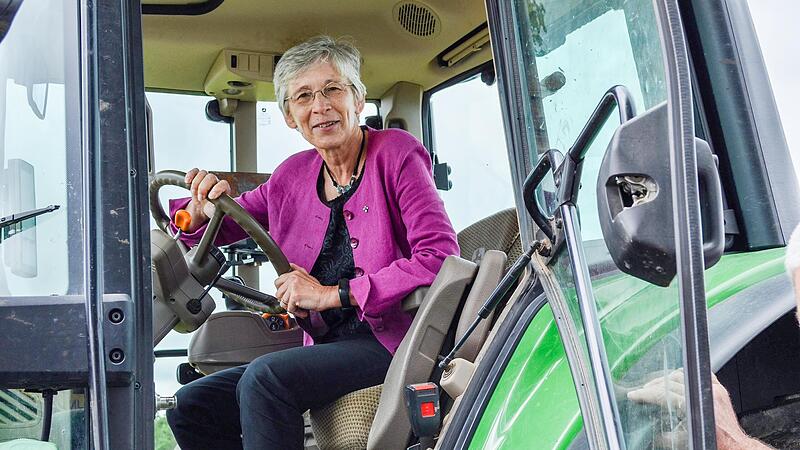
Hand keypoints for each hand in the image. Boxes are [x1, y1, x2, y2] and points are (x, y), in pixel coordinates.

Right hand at [183, 168, 231, 231]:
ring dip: (196, 184)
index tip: (211, 197)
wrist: (204, 208)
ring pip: (202, 173)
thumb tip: (211, 213)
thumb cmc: (211, 210)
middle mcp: (216, 182)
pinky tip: (187, 181)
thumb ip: (215, 212)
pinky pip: (194, 171)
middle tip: (200, 198)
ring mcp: (207, 179)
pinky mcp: (198, 177)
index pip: (223, 184)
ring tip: (194, 195)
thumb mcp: (215, 213)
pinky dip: (190, 175)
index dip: (217, 189)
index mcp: (224, 189)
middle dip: (203, 188)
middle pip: (211, 177)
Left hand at [274, 263, 338, 318]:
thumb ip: (297, 270)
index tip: (289, 295)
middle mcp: (292, 279)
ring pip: (282, 302)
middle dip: (285, 300)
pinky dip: (296, 312)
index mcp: (293, 274)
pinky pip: (289, 308)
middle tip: (294, 301)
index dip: (283, 291)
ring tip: (299, 306)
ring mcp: (292, 287)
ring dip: (291, 307)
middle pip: (278, 293)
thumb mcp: (307, 276)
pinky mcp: (294, 296)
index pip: (278, 282)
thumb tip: (290, 265)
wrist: (326, 296)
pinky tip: (302, 310)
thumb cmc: (318, 290)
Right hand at [627, 369, 770, 449]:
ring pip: (683, 375)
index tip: (634, 395)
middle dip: (652, 386)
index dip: (645, 394)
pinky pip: (700, 375)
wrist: (735, 448)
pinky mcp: (720, 391)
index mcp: (693, 407)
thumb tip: (650, 431)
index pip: (661, 394)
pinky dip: (687, 376)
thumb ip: (663, 436)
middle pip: (670, 382)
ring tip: (657, 386)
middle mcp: (704, 395)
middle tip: (641, 391)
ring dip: (667, 379)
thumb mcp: (681, 442)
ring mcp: (713, 391)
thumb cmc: (713, 444)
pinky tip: (680, 379)